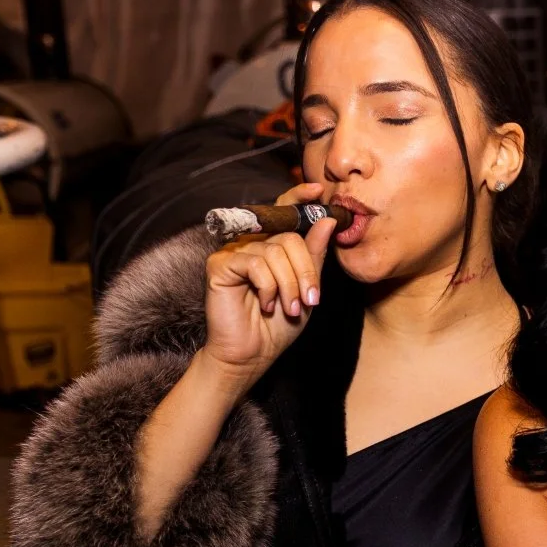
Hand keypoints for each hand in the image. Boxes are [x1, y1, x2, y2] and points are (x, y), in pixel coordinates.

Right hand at [199, 183, 336, 388]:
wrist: (253, 354)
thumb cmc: (278, 325)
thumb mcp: (306, 288)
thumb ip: (315, 255)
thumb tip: (326, 219)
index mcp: (273, 244)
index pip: (285, 211)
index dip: (300, 197)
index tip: (318, 192)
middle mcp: (253, 242)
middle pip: (290, 236)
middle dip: (306, 271)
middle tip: (310, 300)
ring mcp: (235, 251)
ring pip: (276, 251)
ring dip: (289, 285)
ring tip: (288, 308)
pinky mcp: (220, 264)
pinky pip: (255, 262)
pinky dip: (268, 287)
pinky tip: (266, 304)